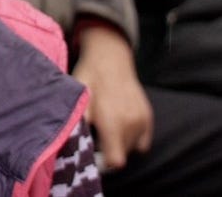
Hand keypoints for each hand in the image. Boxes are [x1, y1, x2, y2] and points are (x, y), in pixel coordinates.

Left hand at [71, 24, 153, 171]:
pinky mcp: (149, 117)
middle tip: (94, 136)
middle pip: (122, 157)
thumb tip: (72, 148)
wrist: (109, 58)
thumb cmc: (88, 78)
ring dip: (119, 145)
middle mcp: (132, 123)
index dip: (101, 163)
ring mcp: (143, 120)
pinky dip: (131, 139)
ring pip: (132, 149)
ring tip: (106, 128)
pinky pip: (142, 142)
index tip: (91, 153)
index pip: (115, 162)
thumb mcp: (77, 100)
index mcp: (113, 122)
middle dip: (107, 152)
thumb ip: (77, 126)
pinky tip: (118, 126)